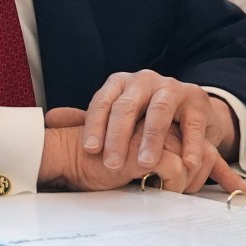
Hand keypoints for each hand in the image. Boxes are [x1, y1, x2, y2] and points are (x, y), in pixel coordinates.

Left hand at [46, 70, 245, 193]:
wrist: (188, 110)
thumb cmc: (144, 117)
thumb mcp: (117, 116)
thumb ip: (87, 120)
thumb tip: (49, 119)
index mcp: (120, 84)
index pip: (102, 102)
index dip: (94, 126)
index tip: (89, 150)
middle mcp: (144, 81)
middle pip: (127, 106)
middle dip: (118, 137)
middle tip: (112, 164)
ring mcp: (171, 88)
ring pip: (158, 111)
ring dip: (151, 139)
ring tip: (145, 163)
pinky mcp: (196, 100)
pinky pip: (192, 122)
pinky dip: (190, 143)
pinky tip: (186, 162)